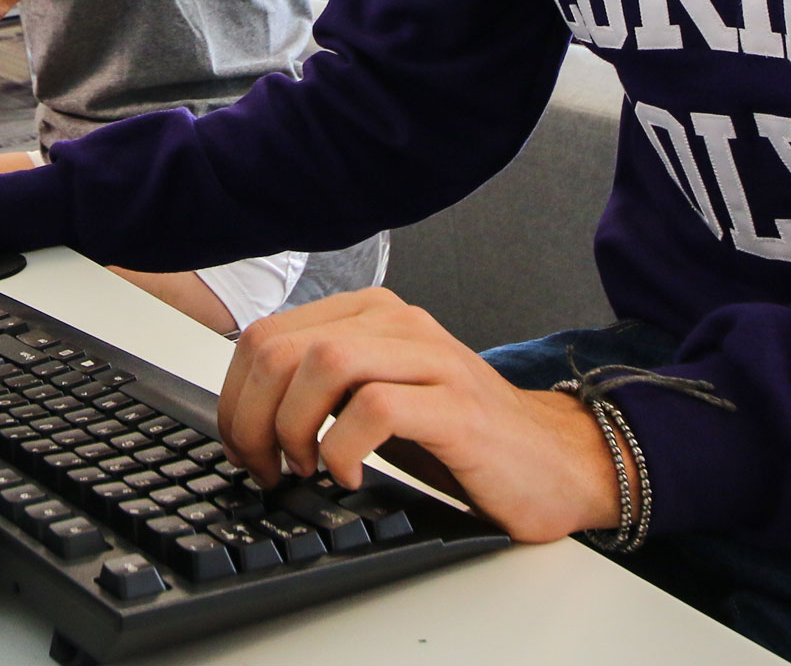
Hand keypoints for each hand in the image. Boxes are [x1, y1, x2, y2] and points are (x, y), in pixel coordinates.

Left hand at [219, 287, 620, 542]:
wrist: (554, 461)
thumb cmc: (459, 435)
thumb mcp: (375, 398)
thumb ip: (319, 388)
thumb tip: (245, 417)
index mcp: (368, 314)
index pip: (267, 335)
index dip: (236, 396)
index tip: (242, 446)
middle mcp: (397, 322)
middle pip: (283, 348)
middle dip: (253, 416)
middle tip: (264, 467)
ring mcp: (429, 358)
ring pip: (324, 363)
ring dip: (293, 426)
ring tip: (304, 469)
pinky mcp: (456, 405)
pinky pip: (375, 407)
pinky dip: (344, 447)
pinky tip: (348, 476)